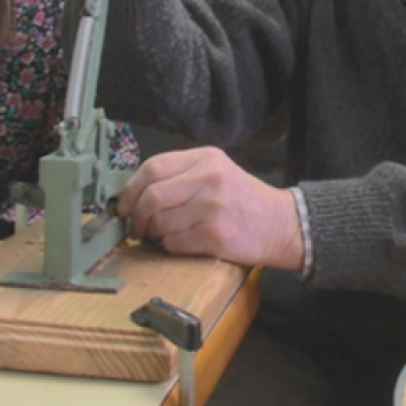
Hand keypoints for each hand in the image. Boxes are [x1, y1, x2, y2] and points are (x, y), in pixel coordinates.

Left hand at [117, 147, 304, 270]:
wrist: (281, 225)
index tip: (124, 204)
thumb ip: (181, 175)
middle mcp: (210, 178)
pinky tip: (181, 244)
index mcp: (207, 158)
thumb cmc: (244, 201)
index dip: (131, 189)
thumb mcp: (217, 172)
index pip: (153, 167)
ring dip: (154, 234)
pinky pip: (174, 243)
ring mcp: (213, 207)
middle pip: (152, 196)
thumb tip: (135, 195)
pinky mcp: (216, 235)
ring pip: (160, 222)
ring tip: (161, 236)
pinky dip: (170, 247)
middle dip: (137, 216)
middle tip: (136, 227)